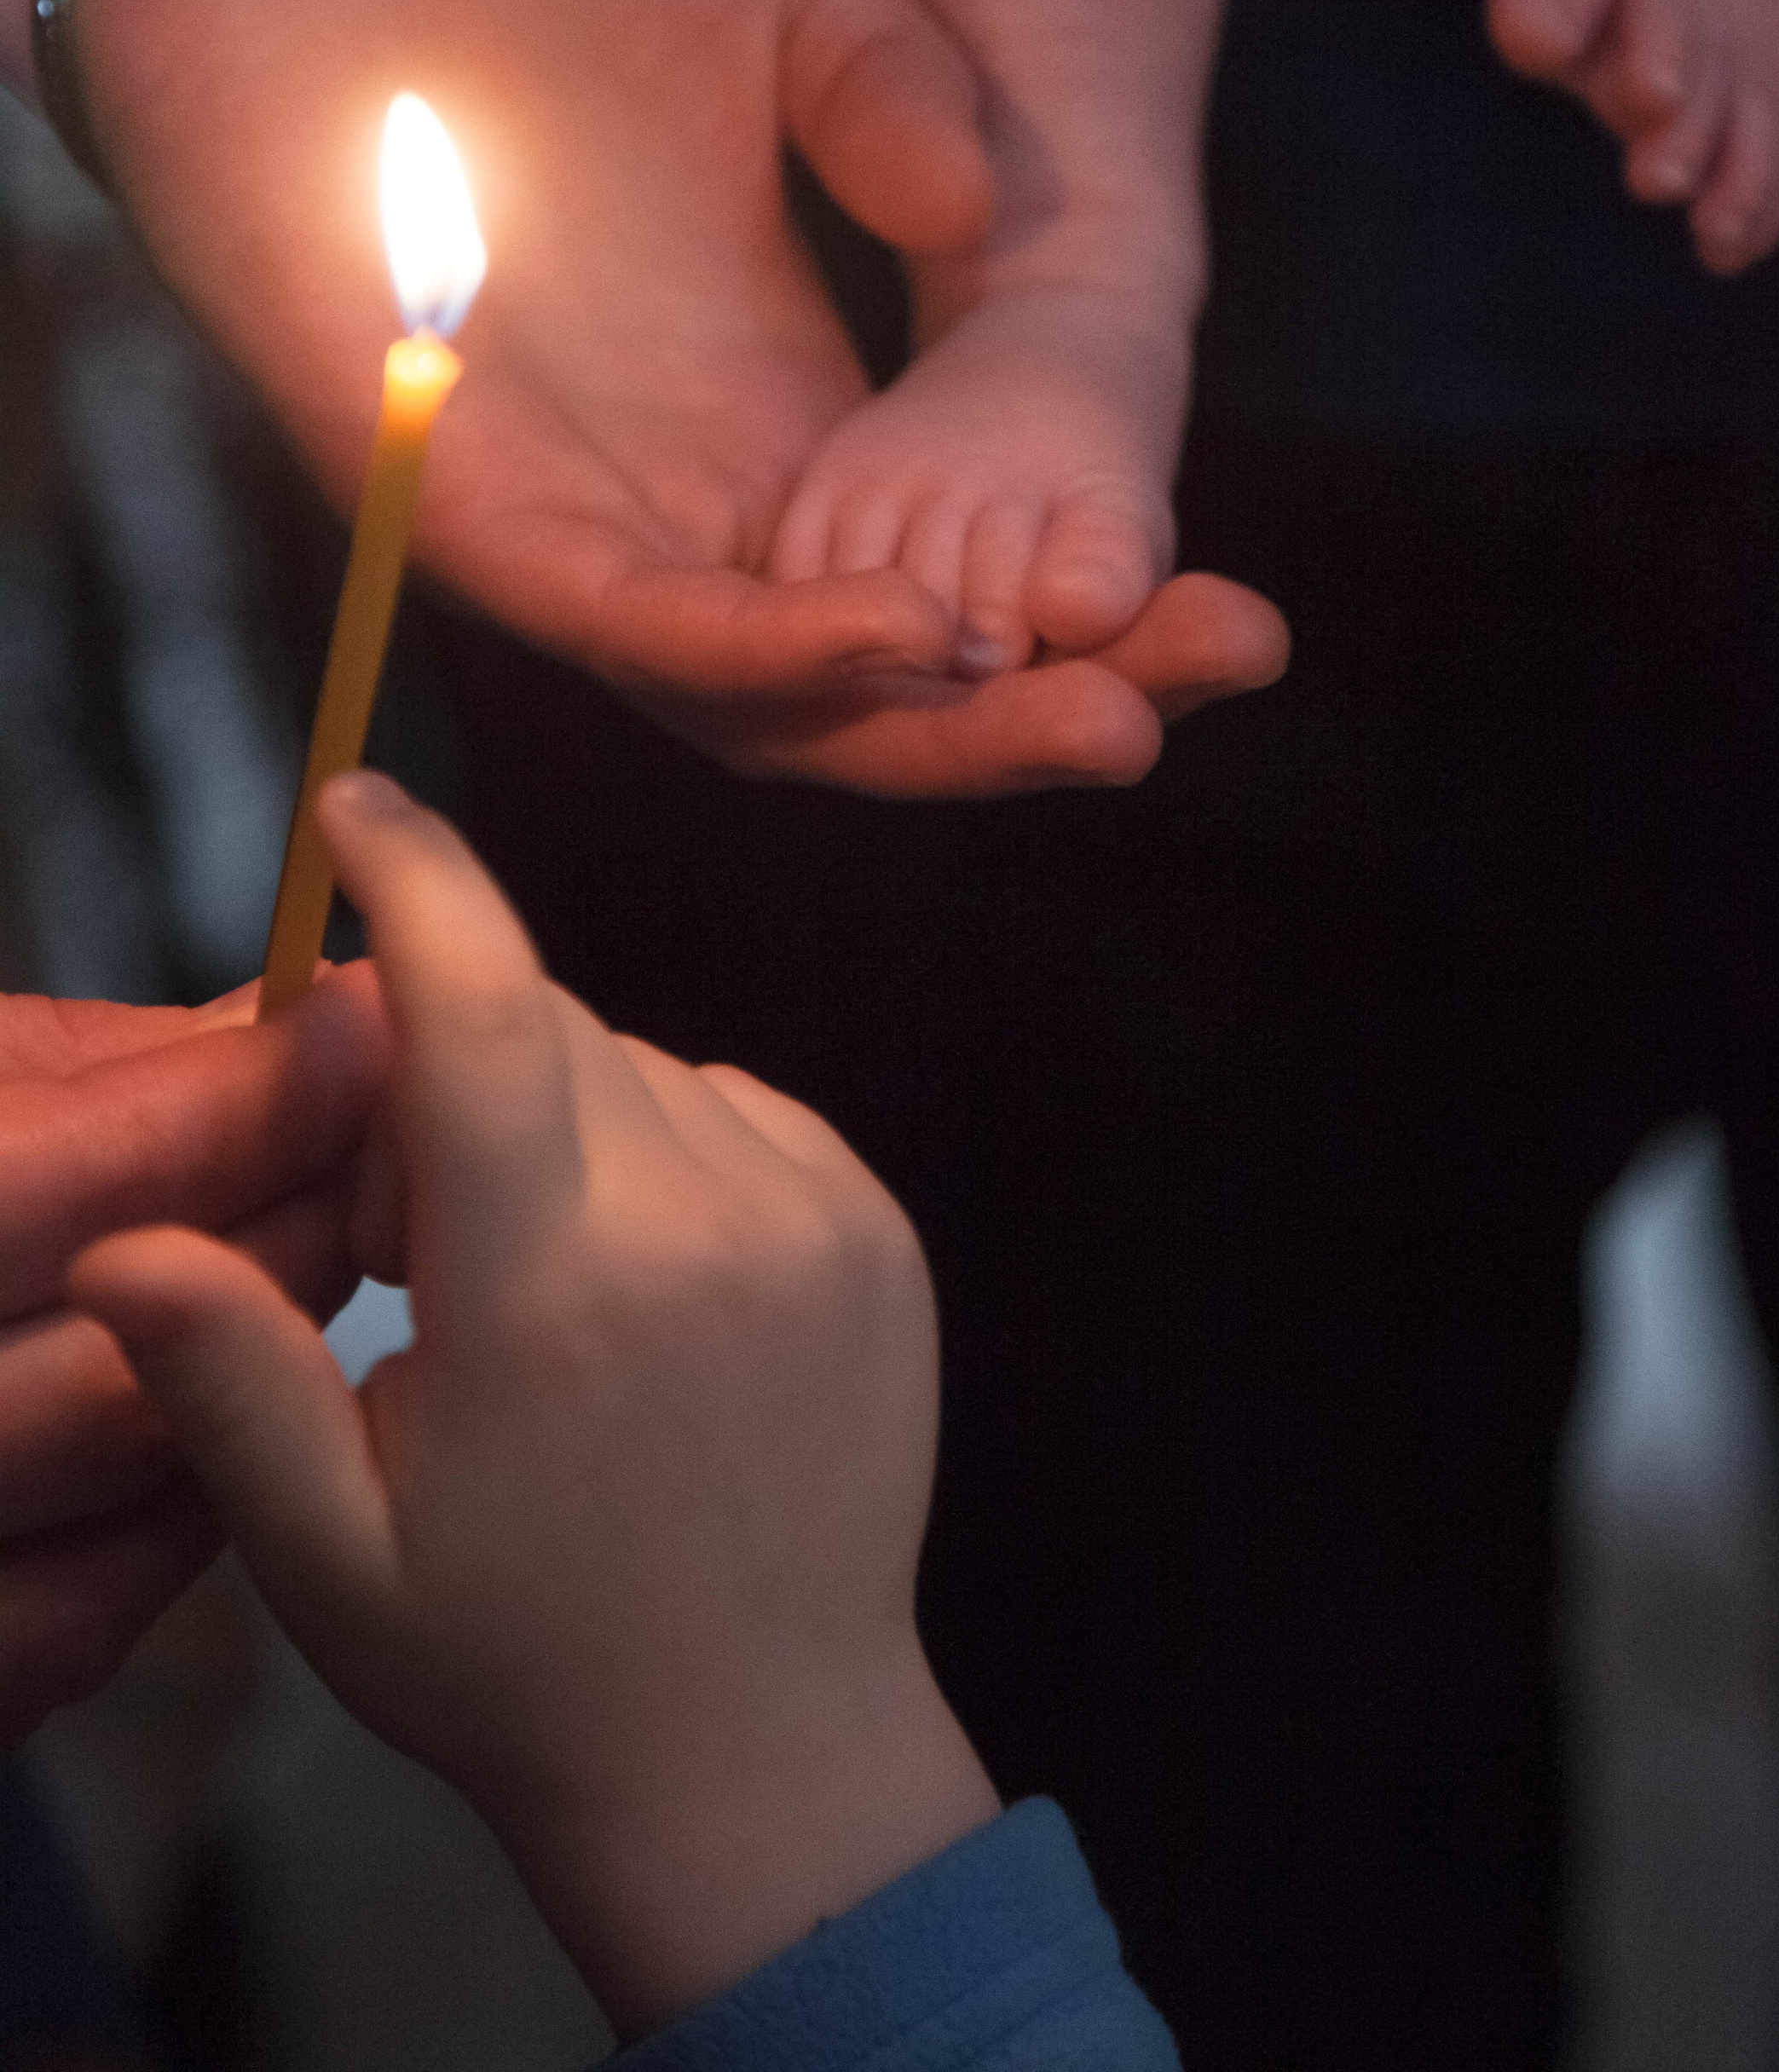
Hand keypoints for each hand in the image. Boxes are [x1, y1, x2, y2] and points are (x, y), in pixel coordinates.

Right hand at [73, 778, 997, 2035]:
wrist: (762, 1749)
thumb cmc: (518, 1656)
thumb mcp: (332, 1552)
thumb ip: (228, 1377)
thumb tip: (127, 1239)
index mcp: (553, 1290)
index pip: (480, 1008)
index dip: (414, 875)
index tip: (352, 801)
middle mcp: (704, 1221)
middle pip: (545, 1023)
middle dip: (452, 1067)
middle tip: (416, 1240)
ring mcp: (815, 1217)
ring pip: (640, 1058)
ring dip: (559, 1110)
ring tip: (537, 1290)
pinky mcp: (879, 1229)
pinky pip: (735, 1105)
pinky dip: (664, 1144)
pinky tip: (638, 1281)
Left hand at [80, 0, 1283, 792]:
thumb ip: (900, 95)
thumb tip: (985, 215)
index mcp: (782, 404)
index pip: (954, 571)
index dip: (1093, 615)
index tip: (1236, 617)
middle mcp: (696, 493)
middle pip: (884, 680)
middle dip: (1047, 709)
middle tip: (1207, 685)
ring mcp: (587, 516)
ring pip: (768, 703)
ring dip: (928, 723)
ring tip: (1091, 711)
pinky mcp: (477, 510)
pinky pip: (633, 625)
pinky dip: (760, 653)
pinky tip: (895, 634)